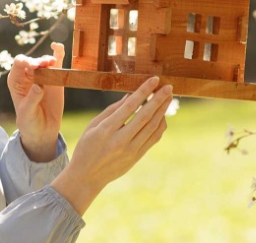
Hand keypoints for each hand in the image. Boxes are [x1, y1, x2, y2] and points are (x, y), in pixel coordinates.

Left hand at [7, 43, 64, 161]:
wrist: (43, 131)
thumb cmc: (29, 122)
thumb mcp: (27, 113)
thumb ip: (32, 99)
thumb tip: (39, 86)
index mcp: (16, 80)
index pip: (19, 64)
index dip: (26, 62)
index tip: (34, 66)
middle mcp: (28, 75)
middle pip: (32, 60)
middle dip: (38, 61)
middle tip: (45, 65)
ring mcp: (42, 75)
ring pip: (45, 61)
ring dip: (48, 60)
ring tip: (52, 63)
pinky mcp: (55, 78)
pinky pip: (57, 63)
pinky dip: (58, 54)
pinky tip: (58, 46)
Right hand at [51, 76, 171, 214]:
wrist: (87, 176)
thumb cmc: (86, 147)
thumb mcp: (93, 126)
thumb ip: (111, 111)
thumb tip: (130, 96)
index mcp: (106, 130)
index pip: (130, 106)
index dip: (144, 92)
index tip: (154, 80)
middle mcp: (121, 140)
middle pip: (145, 116)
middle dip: (159, 100)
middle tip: (169, 87)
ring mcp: (131, 150)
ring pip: (152, 127)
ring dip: (162, 111)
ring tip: (168, 98)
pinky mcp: (137, 157)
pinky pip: (153, 138)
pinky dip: (160, 125)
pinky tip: (162, 115)